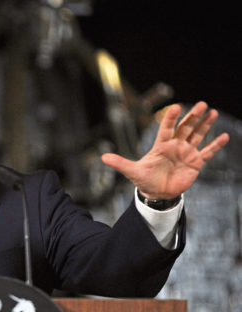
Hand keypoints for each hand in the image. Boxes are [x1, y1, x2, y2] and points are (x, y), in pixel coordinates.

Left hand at [101, 101, 229, 199]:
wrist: (157, 193)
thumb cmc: (144, 180)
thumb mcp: (132, 171)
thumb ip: (120, 163)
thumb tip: (103, 158)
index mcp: (161, 145)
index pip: (166, 128)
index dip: (171, 118)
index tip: (175, 107)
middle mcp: (175, 145)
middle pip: (185, 128)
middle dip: (192, 116)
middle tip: (201, 104)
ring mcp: (186, 153)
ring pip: (197, 135)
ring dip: (205, 125)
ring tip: (212, 112)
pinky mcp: (195, 163)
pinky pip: (207, 152)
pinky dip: (215, 145)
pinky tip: (223, 136)